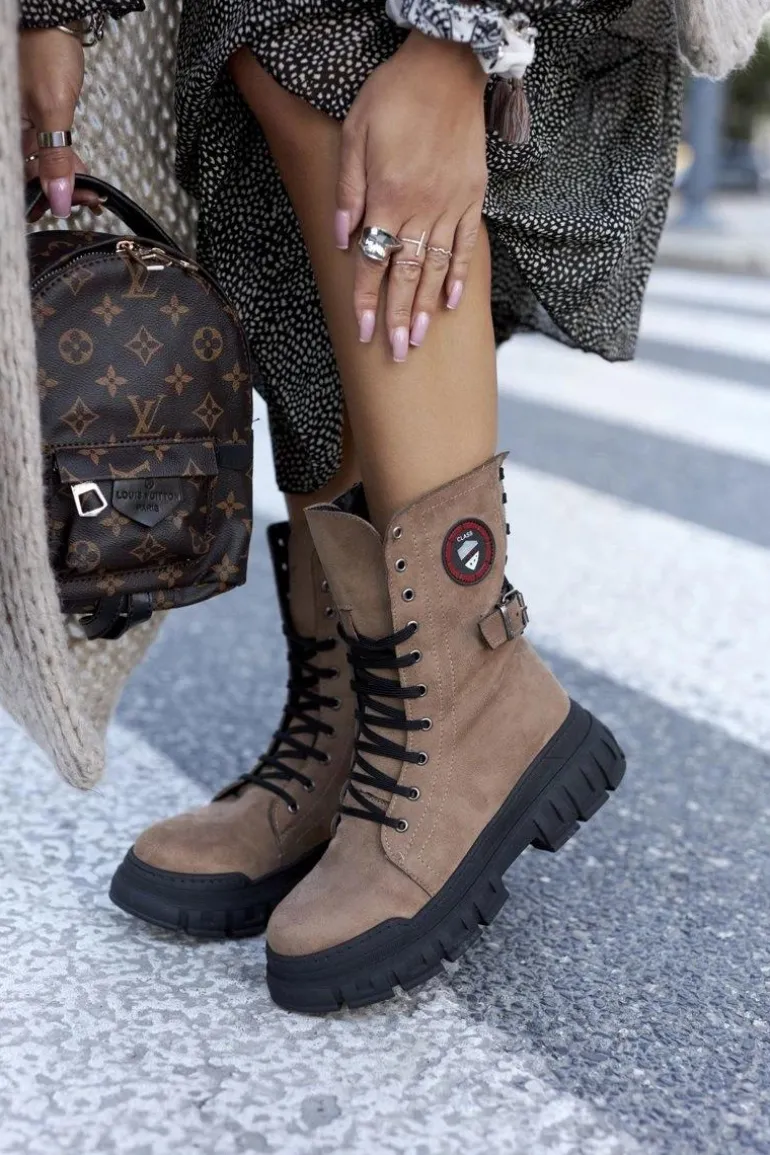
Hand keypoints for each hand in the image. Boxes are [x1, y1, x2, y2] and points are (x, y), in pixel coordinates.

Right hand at [19, 28, 101, 219]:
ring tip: (90, 196)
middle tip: (87, 203)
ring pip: (43, 165)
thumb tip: (58, 197)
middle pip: (31, 174)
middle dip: (59, 192)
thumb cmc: (45, 52)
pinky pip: (51, 150)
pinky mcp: (39, 121)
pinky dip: (67, 165)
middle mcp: (10, 130)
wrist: (55, 22)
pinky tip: (81, 178)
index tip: (70, 207)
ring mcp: (23, 126)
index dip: (44, 196)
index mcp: (5, 129)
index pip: (21, 177)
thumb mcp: (53, 109)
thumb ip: (56, 157)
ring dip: (67, 182)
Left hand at [335, 31, 487, 360]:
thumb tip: (344, 238)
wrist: (447, 66)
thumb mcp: (356, 133)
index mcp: (387, 196)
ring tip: (418, 338)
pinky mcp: (472, 197)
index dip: (366, 300)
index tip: (361, 332)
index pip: (372, 261)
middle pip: (405, 274)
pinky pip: (465, 244)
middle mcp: (420, 208)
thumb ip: (348, 189)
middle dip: (396, 317)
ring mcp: (449, 205)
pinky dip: (459, 273)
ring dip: (424, 306)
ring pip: (435, 267)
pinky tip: (451, 300)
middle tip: (395, 354)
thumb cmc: (394, 95)